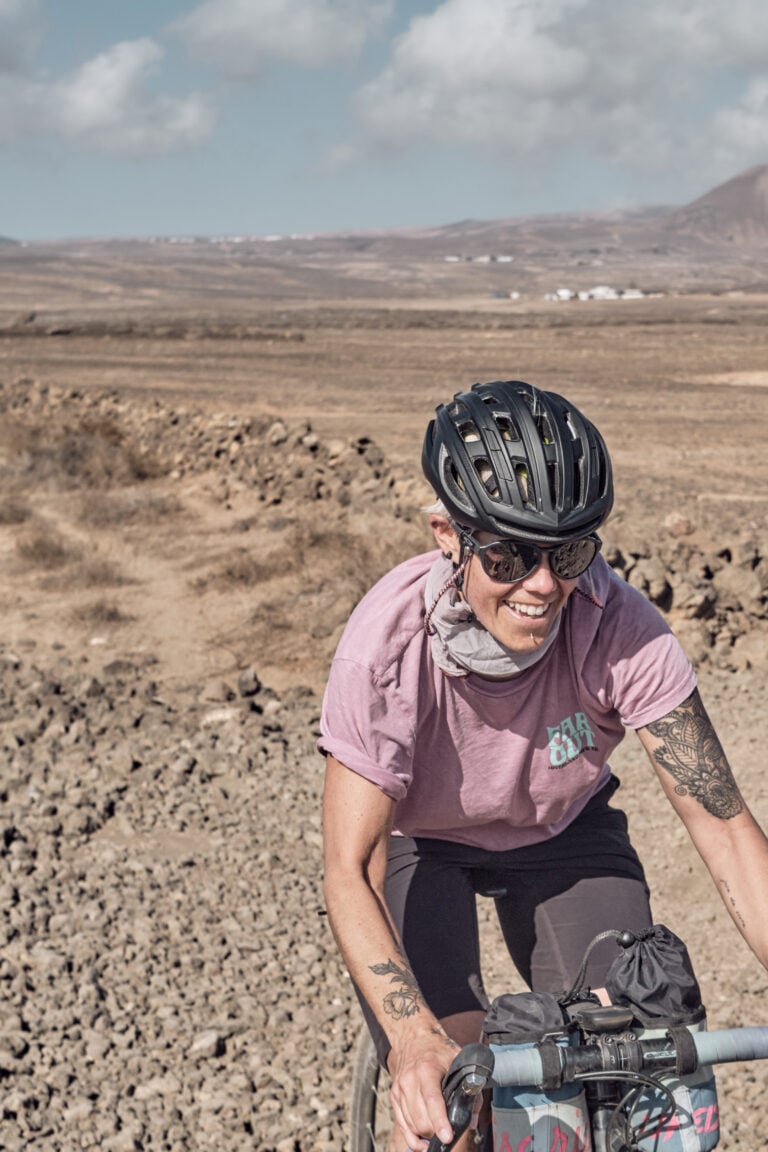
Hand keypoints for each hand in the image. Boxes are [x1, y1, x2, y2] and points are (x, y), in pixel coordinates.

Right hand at [388, 1029, 459, 1149]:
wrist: (414, 1038)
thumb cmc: (438, 1050)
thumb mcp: (458, 1061)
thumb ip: (470, 1090)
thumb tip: (472, 1120)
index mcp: (427, 1069)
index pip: (433, 1101)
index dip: (440, 1122)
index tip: (447, 1137)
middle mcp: (409, 1080)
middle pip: (421, 1119)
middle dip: (436, 1132)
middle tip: (447, 1133)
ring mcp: (399, 1089)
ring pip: (411, 1125)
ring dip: (425, 1135)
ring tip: (437, 1135)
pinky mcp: (394, 1096)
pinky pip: (402, 1124)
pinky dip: (412, 1137)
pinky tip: (423, 1140)